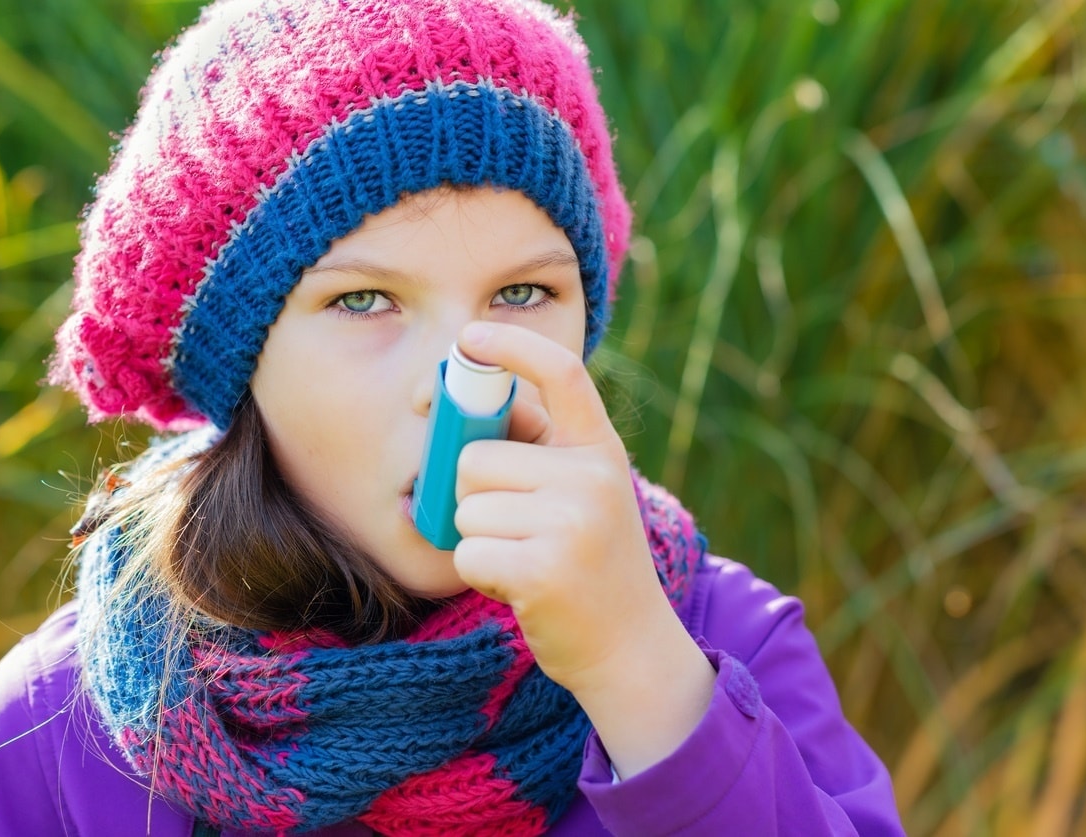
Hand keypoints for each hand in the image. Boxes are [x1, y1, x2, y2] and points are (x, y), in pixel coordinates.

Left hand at [453, 322, 714, 776]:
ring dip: (479, 540)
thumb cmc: (590, 566)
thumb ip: (537, 450)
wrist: (632, 650)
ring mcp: (572, 520)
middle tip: (519, 531)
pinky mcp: (545, 567)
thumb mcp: (583, 495)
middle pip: (476, 457)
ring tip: (526, 561)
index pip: (561, 373)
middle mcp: (593, 474)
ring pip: (466, 506)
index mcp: (601, 447)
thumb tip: (453, 411)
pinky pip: (468, 551)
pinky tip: (521, 587)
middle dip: (475, 495)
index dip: (512, 346)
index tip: (468, 337)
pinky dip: (480, 575)